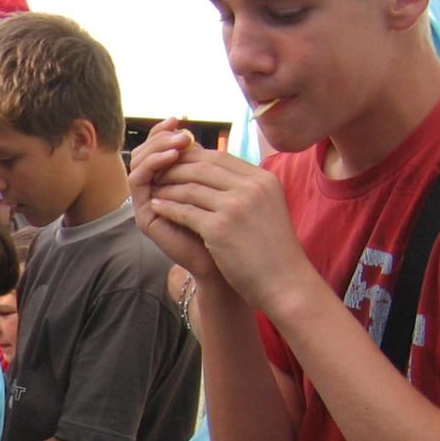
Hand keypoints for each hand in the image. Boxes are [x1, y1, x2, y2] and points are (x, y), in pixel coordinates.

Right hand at [129, 119, 217, 279]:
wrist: (227, 265)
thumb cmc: (230, 229)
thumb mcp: (219, 188)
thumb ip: (205, 165)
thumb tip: (193, 134)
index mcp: (171, 181)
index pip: (160, 149)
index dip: (166, 132)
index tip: (182, 120)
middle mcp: (156, 190)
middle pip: (146, 152)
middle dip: (161, 137)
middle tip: (180, 130)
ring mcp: (148, 202)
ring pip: (139, 163)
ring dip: (157, 148)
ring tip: (178, 141)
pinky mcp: (144, 215)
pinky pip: (138, 182)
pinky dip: (152, 166)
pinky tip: (171, 158)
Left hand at [137, 136, 309, 312]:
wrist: (286, 283)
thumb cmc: (273, 250)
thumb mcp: (266, 207)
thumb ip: (245, 188)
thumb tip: (214, 172)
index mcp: (264, 179)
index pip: (219, 156)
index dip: (192, 157)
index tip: (175, 163)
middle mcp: (251, 187)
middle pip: (202, 166)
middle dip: (175, 168)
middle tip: (157, 173)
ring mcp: (236, 207)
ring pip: (190, 187)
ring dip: (168, 187)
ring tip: (153, 189)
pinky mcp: (220, 229)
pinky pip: (184, 211)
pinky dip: (168, 208)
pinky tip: (156, 208)